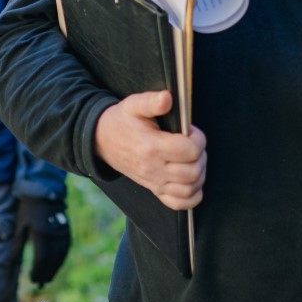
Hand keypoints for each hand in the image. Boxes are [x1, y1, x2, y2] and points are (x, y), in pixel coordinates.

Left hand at [12, 195, 70, 285]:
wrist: (44, 191)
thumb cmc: (28, 208)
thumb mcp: (20, 225)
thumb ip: (18, 245)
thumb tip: (11, 263)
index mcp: (40, 233)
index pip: (41, 259)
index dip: (37, 272)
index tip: (31, 280)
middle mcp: (53, 235)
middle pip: (51, 261)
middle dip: (45, 274)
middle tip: (39, 283)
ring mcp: (62, 233)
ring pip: (60, 258)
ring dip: (54, 270)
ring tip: (47, 279)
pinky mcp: (67, 231)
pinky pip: (65, 250)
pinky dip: (60, 261)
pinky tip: (55, 266)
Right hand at [93, 90, 206, 210]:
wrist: (101, 140)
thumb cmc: (121, 121)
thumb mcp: (133, 104)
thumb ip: (151, 100)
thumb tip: (168, 97)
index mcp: (151, 146)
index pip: (189, 150)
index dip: (198, 139)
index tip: (191, 130)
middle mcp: (154, 169)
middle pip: (193, 171)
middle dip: (200, 155)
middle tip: (192, 142)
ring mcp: (154, 182)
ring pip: (190, 189)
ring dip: (199, 174)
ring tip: (192, 158)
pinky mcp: (154, 190)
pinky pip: (179, 203)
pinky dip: (192, 195)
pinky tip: (190, 180)